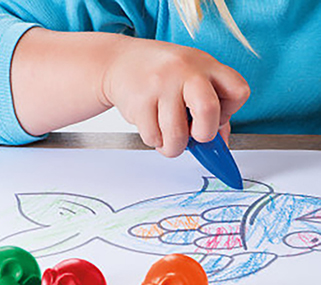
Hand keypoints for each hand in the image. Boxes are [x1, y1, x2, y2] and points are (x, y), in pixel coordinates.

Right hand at [101, 37, 248, 156]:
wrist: (121, 62)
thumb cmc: (162, 74)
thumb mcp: (192, 79)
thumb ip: (213, 109)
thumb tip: (221, 145)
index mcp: (207, 65)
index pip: (238, 92)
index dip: (229, 113)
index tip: (215, 116)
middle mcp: (186, 71)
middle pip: (208, 111)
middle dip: (203, 135)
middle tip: (193, 135)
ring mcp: (161, 85)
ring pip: (176, 136)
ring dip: (174, 146)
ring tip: (168, 135)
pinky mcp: (139, 102)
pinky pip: (153, 137)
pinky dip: (154, 140)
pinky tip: (152, 125)